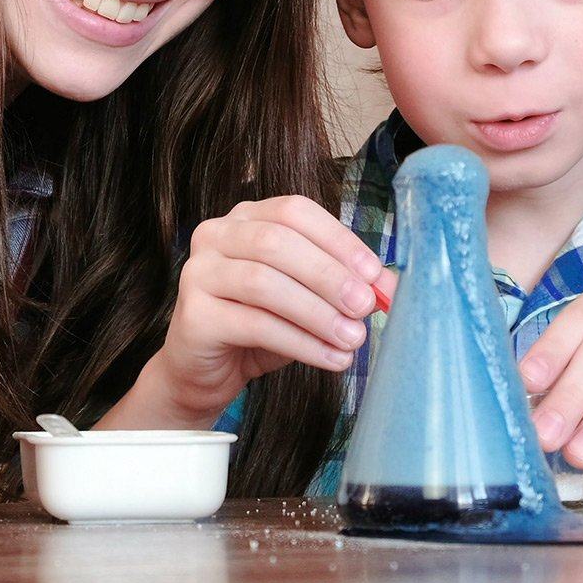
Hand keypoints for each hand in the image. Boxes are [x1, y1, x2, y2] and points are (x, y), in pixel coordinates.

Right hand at [116, 196, 389, 426]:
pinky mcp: (194, 315)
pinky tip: (329, 357)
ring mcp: (199, 272)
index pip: (296, 211)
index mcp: (247, 217)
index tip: (374, 272)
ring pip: (264, 283)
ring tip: (352, 338)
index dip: (338, 239)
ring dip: (317, 312)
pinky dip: (299, 342)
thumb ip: (340, 285)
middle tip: (365, 306)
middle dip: (329, 275)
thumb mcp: (304, 298)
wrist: (205, 370)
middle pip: (278, 243)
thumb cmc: (259, 325)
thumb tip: (389, 287)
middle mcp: (217, 235)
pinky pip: (253, 324)